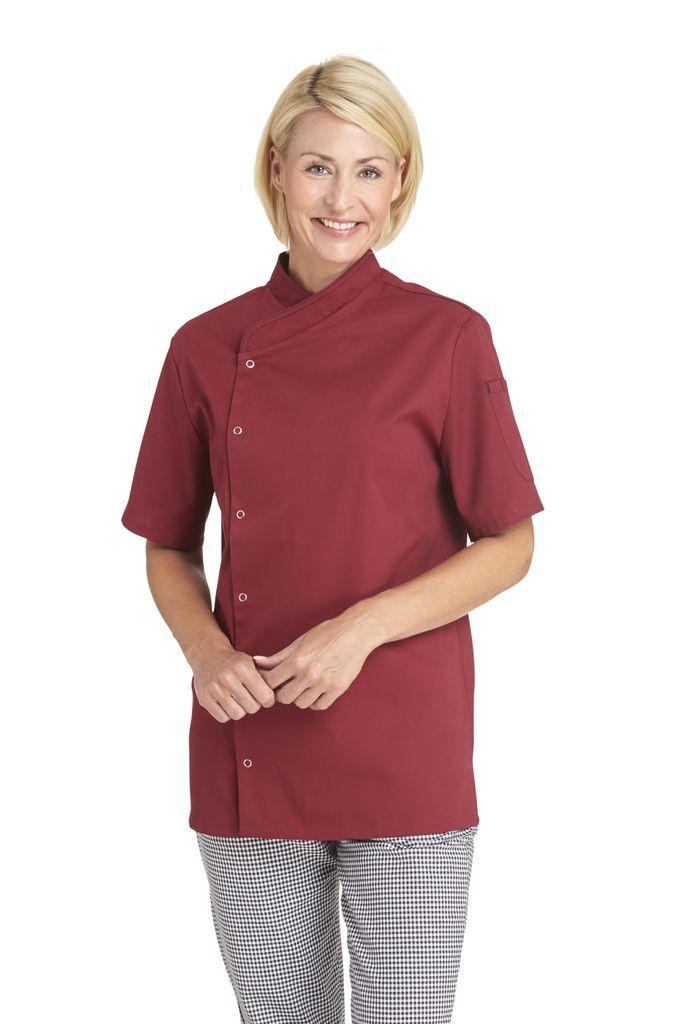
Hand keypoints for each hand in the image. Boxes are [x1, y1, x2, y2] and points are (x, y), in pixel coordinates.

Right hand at [190, 636, 276, 722]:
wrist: (207, 654)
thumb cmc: (234, 661)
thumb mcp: (251, 662)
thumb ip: (266, 676)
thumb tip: (282, 692)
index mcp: (242, 667)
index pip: (265, 696)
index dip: (268, 700)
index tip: (266, 697)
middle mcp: (227, 678)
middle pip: (252, 707)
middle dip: (254, 704)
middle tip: (251, 697)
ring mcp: (214, 689)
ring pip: (238, 714)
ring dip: (241, 709)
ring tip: (239, 700)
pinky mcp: (204, 699)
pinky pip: (223, 718)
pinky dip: (227, 713)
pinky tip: (228, 702)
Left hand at [252, 614, 377, 710]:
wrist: (356, 633)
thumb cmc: (327, 633)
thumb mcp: (300, 641)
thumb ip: (279, 656)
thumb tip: (258, 662)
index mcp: (297, 660)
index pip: (271, 681)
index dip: (268, 682)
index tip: (272, 680)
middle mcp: (309, 674)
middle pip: (284, 697)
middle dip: (281, 692)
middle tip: (286, 685)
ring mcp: (324, 683)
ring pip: (301, 704)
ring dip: (298, 697)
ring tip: (302, 687)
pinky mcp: (338, 689)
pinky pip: (319, 706)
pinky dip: (314, 702)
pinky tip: (314, 692)